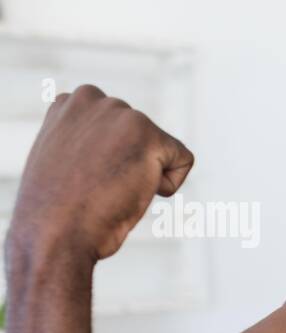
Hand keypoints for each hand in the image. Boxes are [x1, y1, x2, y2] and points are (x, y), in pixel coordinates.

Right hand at [10, 85, 193, 262]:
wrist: (54, 233)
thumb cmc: (55, 211)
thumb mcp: (61, 161)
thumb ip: (83, 141)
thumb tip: (105, 148)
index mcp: (68, 104)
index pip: (118, 130)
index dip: (109, 163)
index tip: (83, 178)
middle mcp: (92, 99)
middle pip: (142, 137)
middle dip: (130, 166)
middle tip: (96, 187)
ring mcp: (119, 113)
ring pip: (161, 149)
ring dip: (145, 177)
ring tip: (109, 189)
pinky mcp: (147, 134)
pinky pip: (183, 160)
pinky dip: (168, 185)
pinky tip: (132, 192)